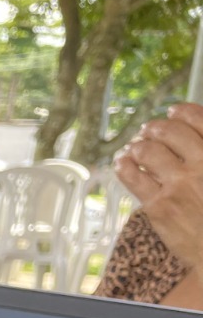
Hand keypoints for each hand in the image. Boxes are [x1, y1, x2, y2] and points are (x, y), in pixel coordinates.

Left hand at [116, 104, 202, 270]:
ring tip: (134, 148)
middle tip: (148, 131)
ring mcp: (179, 184)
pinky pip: (131, 176)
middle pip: (169, 131)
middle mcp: (202, 164)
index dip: (182, 112)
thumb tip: (191, 135)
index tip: (173, 111)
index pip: (199, 119)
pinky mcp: (159, 205)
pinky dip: (123, 165)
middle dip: (155, 128)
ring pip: (147, 150)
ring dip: (137, 145)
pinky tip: (122, 163)